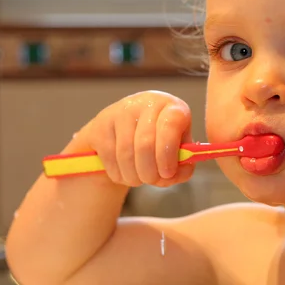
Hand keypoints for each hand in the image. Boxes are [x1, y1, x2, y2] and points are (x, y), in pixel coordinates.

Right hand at [77, 90, 194, 186]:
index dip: (168, 153)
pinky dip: (118, 174)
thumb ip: (183, 166)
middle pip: (145, 144)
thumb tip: (176, 174)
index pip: (171, 124)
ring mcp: (121, 111)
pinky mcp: (101, 124)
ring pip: (126, 154)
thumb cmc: (158, 143)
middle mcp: (146, 103)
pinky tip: (124, 173)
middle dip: (150, 172)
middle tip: (151, 181)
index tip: (167, 173)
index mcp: (171, 107)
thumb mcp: (177, 152)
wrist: (124, 133)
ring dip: (134, 176)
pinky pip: (110, 157)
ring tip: (139, 179)